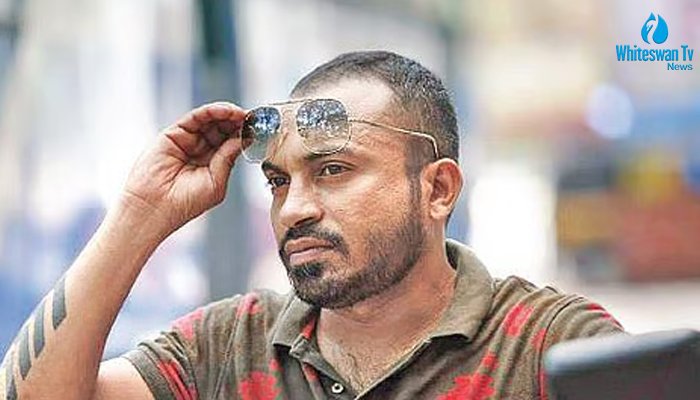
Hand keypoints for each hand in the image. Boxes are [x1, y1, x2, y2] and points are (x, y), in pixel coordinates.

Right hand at [120, 102, 246, 235]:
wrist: (154, 208)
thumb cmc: (185, 203)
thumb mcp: (216, 181)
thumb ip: (228, 158)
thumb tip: (244, 137)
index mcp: (212, 164)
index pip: (231, 143)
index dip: (244, 135)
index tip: (260, 128)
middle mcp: (200, 150)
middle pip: (222, 129)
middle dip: (238, 122)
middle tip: (254, 117)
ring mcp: (187, 141)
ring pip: (210, 120)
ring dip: (228, 114)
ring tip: (242, 113)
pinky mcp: (174, 133)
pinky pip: (195, 117)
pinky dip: (211, 111)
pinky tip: (226, 112)